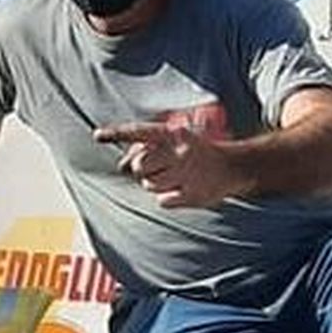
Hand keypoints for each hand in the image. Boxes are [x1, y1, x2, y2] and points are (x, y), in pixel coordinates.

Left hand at [94, 121, 241, 208]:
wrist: (234, 166)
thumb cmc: (196, 152)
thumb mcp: (177, 140)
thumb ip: (149, 147)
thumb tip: (122, 164)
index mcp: (175, 133)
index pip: (140, 131)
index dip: (117, 133)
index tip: (97, 135)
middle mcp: (180, 151)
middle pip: (139, 165)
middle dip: (142, 170)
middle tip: (161, 167)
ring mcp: (187, 173)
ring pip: (149, 185)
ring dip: (155, 184)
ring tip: (174, 177)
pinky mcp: (193, 194)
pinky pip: (163, 201)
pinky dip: (169, 198)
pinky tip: (183, 189)